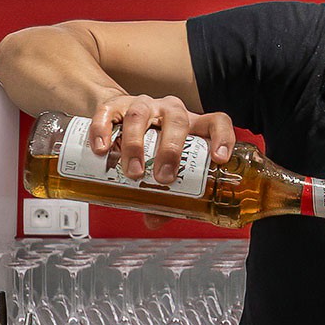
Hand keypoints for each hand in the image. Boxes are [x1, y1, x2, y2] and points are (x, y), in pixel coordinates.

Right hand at [88, 93, 237, 184]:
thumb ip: (163, 196)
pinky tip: (101, 149)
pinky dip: (103, 130)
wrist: (120, 118)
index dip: (223, 138)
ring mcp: (144, 105)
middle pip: (176, 121)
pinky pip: (108, 112)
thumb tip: (154, 220)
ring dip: (135, 145)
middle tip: (163, 177)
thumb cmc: (150, 146)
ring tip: (133, 172)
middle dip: (170, 150)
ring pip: (140, 116)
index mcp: (191, 125)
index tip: (220, 158)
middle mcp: (170, 110)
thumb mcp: (163, 168)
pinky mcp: (116, 105)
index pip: (216, 122)